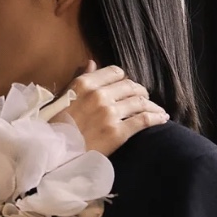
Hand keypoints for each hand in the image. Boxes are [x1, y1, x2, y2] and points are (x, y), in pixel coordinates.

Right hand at [52, 60, 169, 154]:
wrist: (53, 154)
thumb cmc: (55, 127)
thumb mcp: (64, 97)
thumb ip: (80, 79)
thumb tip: (92, 63)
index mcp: (85, 84)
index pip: (115, 72)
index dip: (124, 79)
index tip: (127, 88)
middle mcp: (99, 95)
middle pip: (130, 86)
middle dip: (140, 92)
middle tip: (145, 99)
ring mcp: (109, 114)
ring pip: (140, 102)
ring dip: (152, 105)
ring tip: (157, 110)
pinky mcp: (117, 132)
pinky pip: (143, 120)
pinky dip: (156, 117)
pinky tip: (163, 119)